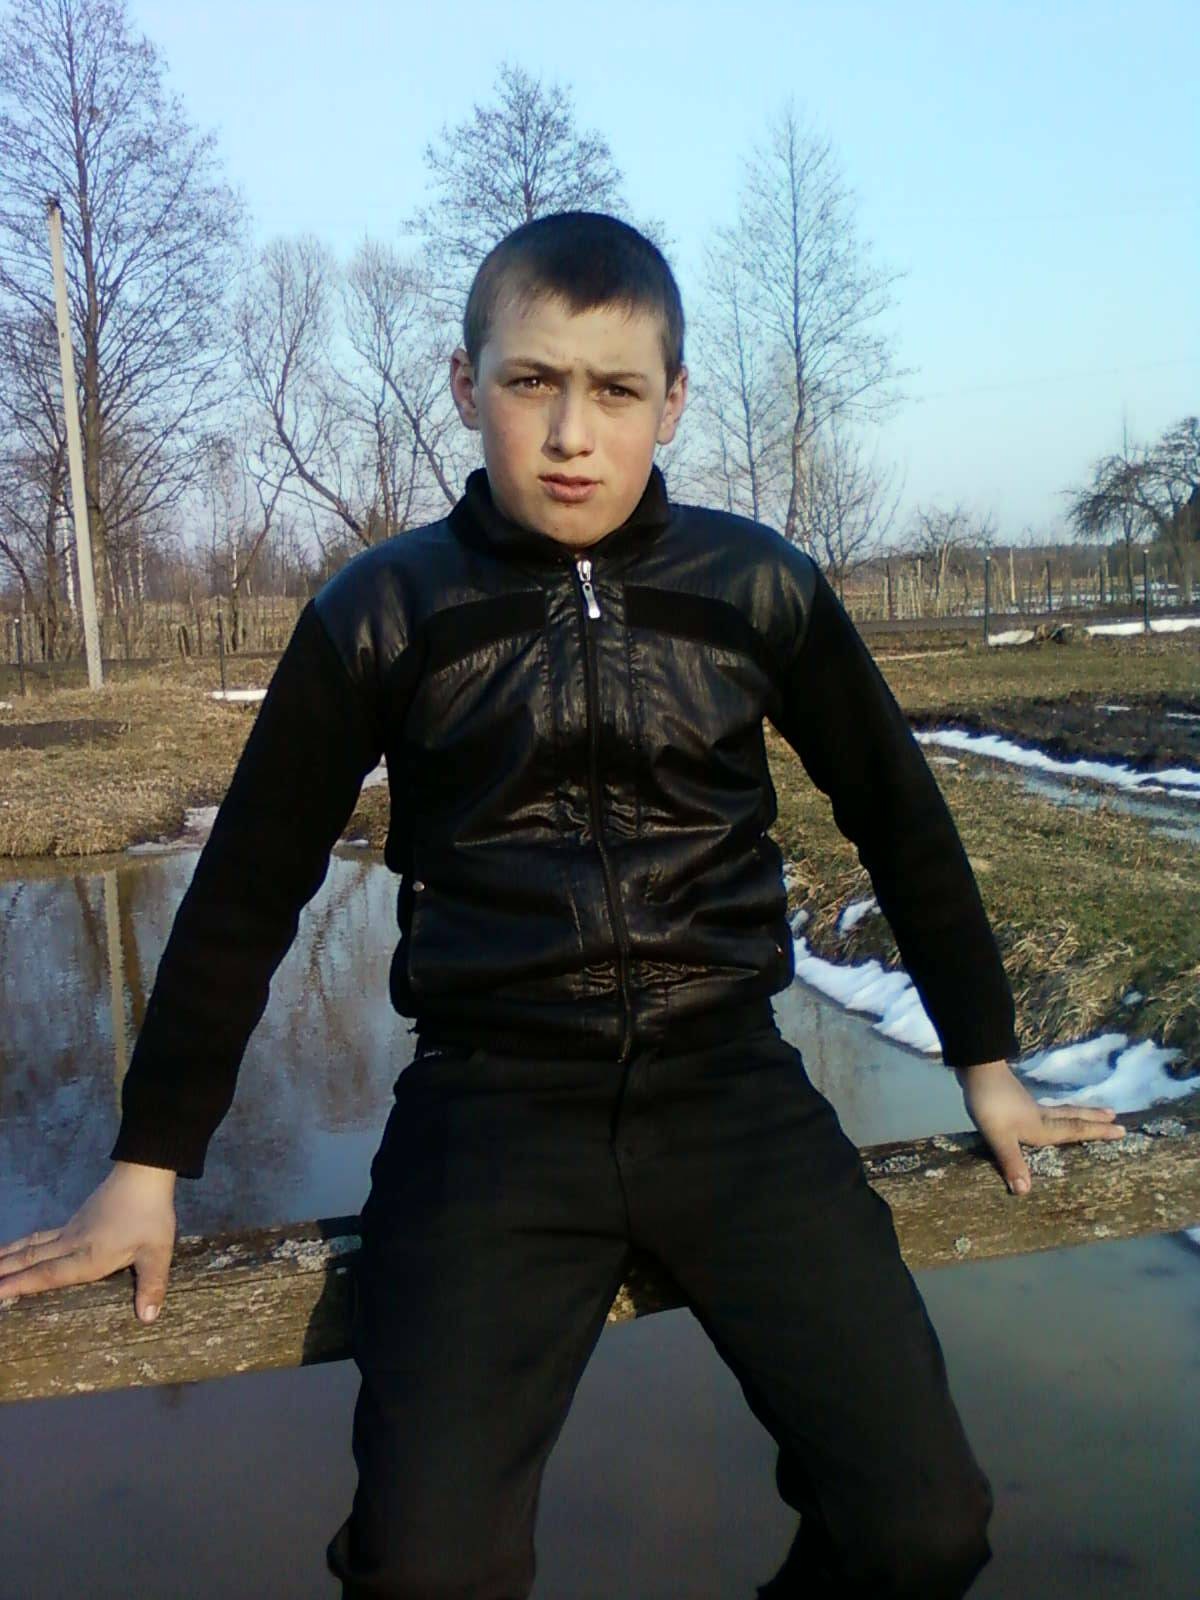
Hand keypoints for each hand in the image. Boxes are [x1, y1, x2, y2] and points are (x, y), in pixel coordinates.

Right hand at [0, 1160, 176, 1322]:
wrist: (144, 1174)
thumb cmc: (150, 1214)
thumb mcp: (157, 1252)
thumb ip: (151, 1284)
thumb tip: (147, 1319)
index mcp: (88, 1257)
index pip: (47, 1275)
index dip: (19, 1285)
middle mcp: (72, 1245)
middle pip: (31, 1260)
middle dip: (4, 1272)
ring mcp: (71, 1230)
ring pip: (33, 1246)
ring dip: (10, 1256)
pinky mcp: (76, 1220)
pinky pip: (42, 1236)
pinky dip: (25, 1244)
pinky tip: (22, 1248)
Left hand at [956, 1058, 1125, 1194]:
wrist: (977, 1069)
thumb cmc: (991, 1105)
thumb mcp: (1000, 1137)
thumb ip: (1012, 1163)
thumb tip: (1025, 1192)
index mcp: (1042, 1126)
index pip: (1076, 1130)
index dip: (1098, 1132)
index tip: (1122, 1130)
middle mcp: (1041, 1115)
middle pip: (1074, 1116)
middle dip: (1095, 1118)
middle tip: (1115, 1116)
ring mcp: (1029, 1106)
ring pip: (1062, 1110)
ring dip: (1079, 1112)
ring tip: (1094, 1111)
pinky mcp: (1017, 1099)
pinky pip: (1047, 1110)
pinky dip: (1058, 1111)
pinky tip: (1050, 1112)